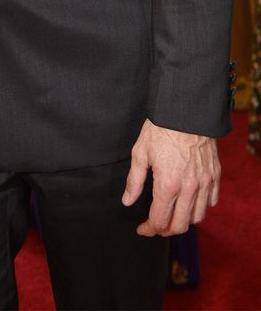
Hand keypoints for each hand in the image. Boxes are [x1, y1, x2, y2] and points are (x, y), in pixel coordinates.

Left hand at [122, 119, 219, 235]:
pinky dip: (201, 208)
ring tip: (172, 216)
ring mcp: (205, 183)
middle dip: (165, 231)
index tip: (142, 228)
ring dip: (184, 222)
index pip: (159, 221)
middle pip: (180, 225)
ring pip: (198, 217)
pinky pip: (211, 202)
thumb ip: (135, 181)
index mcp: (168, 185)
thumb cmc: (160, 129)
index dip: (149, 229)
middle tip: (155, 226)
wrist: (186, 111)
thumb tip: (127, 201)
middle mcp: (189, 189)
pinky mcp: (215, 176)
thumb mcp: (140, 152)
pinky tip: (190, 202)